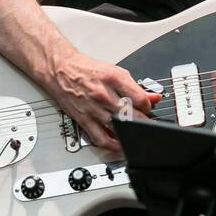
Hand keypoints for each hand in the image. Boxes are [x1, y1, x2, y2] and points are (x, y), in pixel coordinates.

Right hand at [46, 46, 160, 152]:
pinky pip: (100, 138)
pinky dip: (112, 145)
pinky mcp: (83, 119)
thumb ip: (136, 87)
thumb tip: (154, 97)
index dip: (148, 106)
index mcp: (113, 79)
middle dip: (143, 121)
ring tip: (136, 133)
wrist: (61, 69)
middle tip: (147, 123)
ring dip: (130, 132)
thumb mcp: (116, 72)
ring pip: (118, 127)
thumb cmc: (87, 69)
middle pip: (131, 114)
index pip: (140, 99)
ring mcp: (93, 108)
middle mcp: (103, 94)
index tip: (148, 108)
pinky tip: (120, 145)